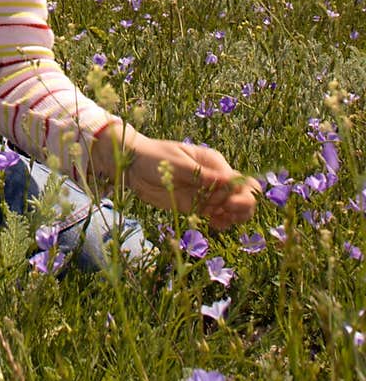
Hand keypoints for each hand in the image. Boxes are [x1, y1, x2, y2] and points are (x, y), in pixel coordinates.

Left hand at [94, 127, 259, 229]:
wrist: (133, 168)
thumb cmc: (153, 158)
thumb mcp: (176, 163)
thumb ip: (200, 174)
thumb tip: (228, 180)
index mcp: (214, 162)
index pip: (239, 181)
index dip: (236, 195)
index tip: (222, 203)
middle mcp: (216, 178)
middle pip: (246, 194)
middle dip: (241, 206)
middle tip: (222, 211)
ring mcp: (208, 193)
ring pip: (235, 208)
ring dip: (232, 216)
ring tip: (215, 217)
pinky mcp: (199, 205)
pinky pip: (220, 216)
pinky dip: (221, 222)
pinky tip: (212, 223)